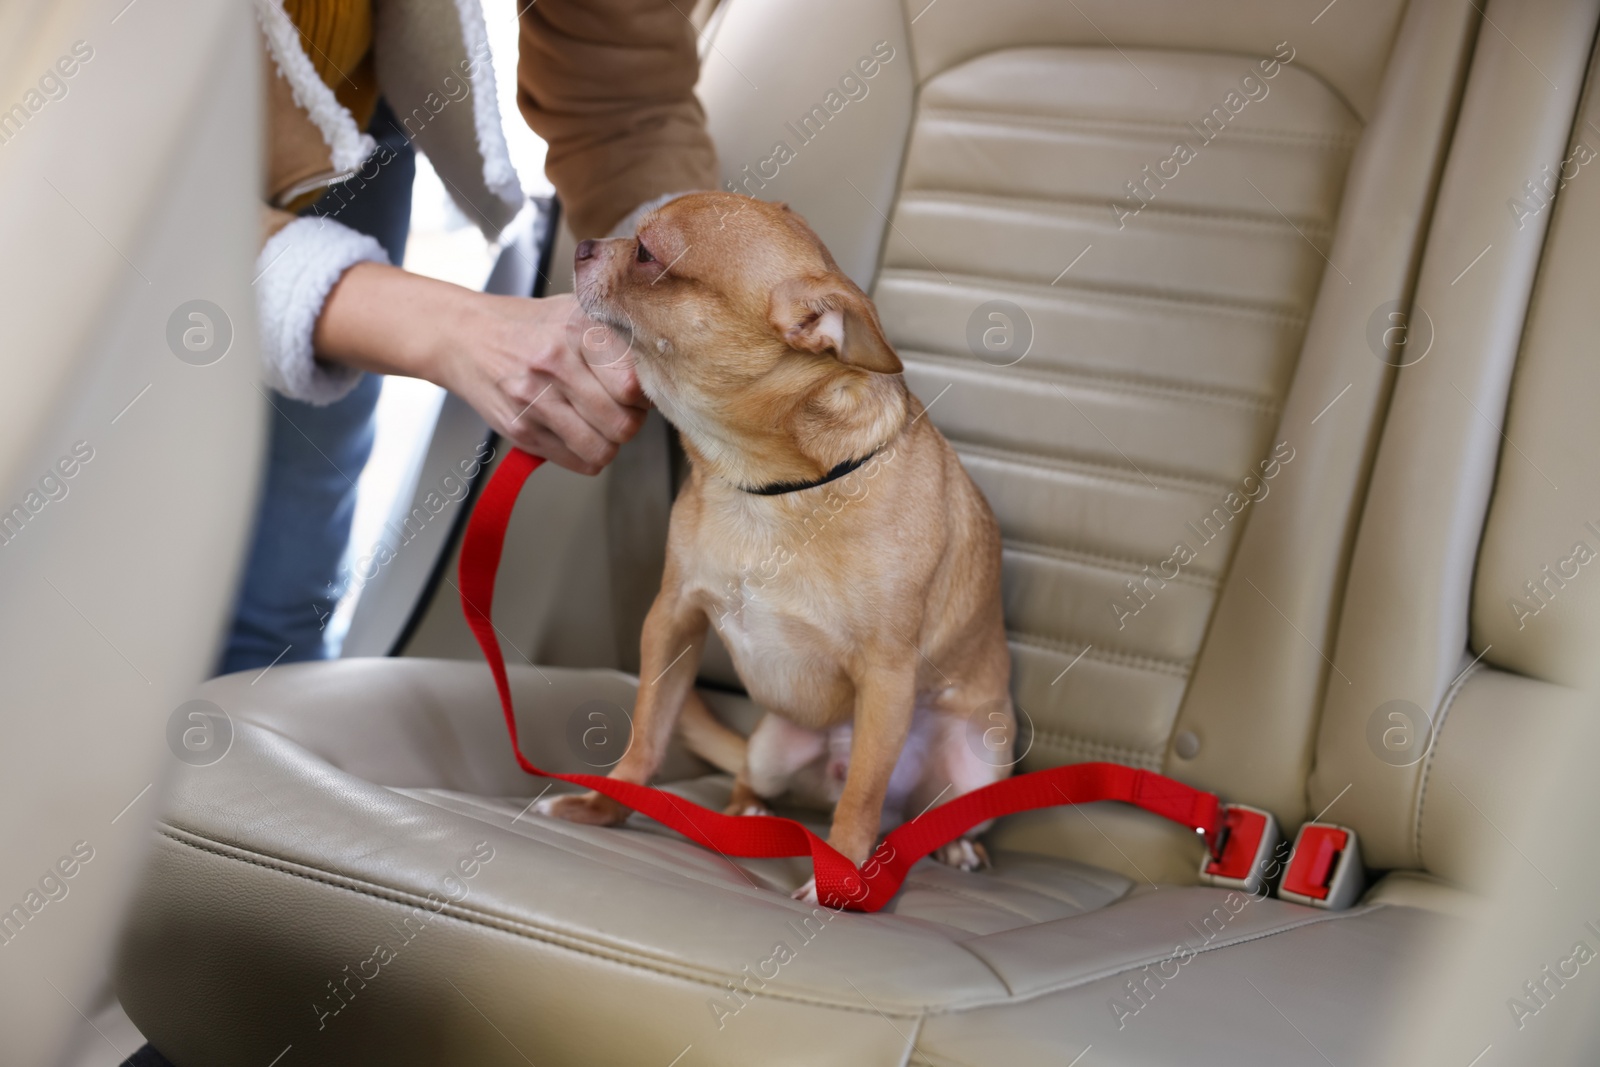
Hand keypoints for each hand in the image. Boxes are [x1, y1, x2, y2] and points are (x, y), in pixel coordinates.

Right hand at [435, 291, 647, 473]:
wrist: (463, 336)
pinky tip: (580, 434)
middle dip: (631, 423)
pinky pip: (576, 461)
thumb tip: (659, 373)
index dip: (645, 396)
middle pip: (622, 423)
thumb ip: (616, 338)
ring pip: (602, 449)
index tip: (639, 392)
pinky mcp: (521, 429)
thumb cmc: (527, 326)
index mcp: (578, 329)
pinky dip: (587, 455)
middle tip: (623, 412)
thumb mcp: (575, 312)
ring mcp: (535, 399)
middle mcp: (556, 363)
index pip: (634, 384)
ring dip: (610, 444)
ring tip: (602, 426)